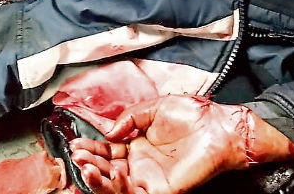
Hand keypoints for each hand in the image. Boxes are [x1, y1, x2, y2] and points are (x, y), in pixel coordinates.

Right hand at [70, 94, 293, 193]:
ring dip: (96, 177)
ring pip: (114, 185)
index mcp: (138, 145)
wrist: (217, 126)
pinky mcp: (159, 190)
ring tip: (85, 166)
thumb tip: (108, 133)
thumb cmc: (193, 115)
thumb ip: (129, 118)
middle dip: (89, 163)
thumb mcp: (154, 108)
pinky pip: (131, 193)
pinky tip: (111, 172)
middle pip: (106, 169)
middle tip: (77, 155)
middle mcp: (140, 164)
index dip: (91, 148)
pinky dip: (116, 187)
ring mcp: (149, 178)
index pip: (107, 151)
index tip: (76, 144)